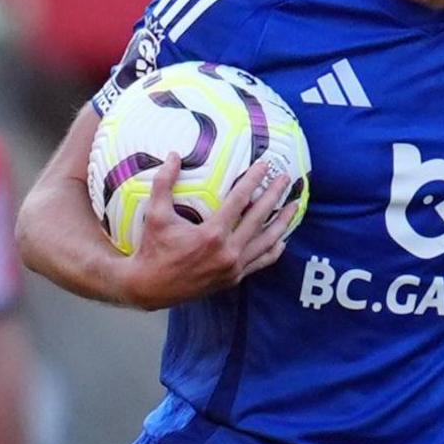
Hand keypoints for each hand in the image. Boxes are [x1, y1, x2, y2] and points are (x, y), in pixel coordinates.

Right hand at [114, 156, 297, 309]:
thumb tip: (174, 154)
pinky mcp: (233, 279)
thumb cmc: (152, 249)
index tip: (265, 165)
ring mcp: (233, 268)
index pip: (240, 200)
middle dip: (275, 196)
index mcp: (211, 234)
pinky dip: (273, 250)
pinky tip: (281, 240)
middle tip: (286, 178)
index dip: (254, 180)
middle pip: (260, 218)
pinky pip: (260, 262)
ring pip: (266, 242)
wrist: (149, 288)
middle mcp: (227, 252)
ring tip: (293, 206)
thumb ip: (164, 183)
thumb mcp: (156, 215)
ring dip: (282, 222)